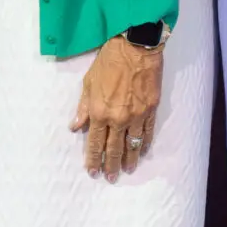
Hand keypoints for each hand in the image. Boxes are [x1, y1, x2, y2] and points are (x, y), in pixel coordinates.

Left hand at [71, 34, 163, 182]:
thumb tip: (75, 126)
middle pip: (114, 148)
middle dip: (110, 165)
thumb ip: (83, 108)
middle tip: (110, 178)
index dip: (93, 158)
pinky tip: (141, 153)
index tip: (92, 171)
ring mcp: (137, 116)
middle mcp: (118, 118)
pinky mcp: (151, 110)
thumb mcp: (89, 83)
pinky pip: (147, 133)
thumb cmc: (108, 62)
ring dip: (129, 160)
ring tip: (126, 171)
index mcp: (99, 112)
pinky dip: (144, 145)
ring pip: (132, 145)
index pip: (95, 142)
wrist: (135, 48)